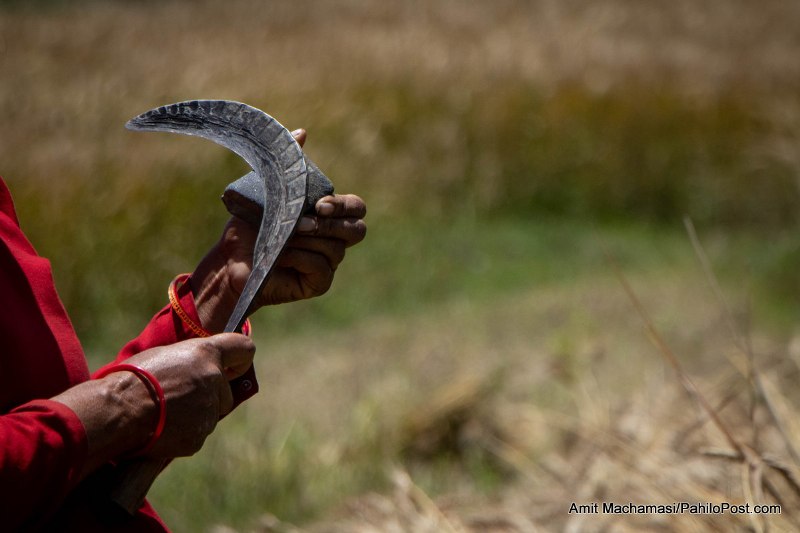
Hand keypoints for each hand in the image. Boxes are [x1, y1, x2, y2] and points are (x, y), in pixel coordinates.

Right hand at [53, 333, 254, 476]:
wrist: (115, 411)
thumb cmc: (132, 378)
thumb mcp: (163, 355)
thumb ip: (190, 360)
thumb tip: (201, 366)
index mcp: (207, 354)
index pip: (244, 349)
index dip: (239, 359)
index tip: (232, 367)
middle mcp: (214, 380)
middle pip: (224, 391)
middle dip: (208, 395)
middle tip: (176, 395)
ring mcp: (209, 410)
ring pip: (209, 414)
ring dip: (193, 414)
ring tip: (161, 411)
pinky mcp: (199, 436)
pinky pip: (196, 434)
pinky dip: (182, 433)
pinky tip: (159, 427)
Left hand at [191, 129, 366, 331]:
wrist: (229, 259)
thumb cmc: (250, 224)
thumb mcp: (268, 188)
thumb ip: (288, 164)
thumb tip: (302, 132)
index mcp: (330, 216)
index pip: (356, 208)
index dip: (345, 205)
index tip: (320, 203)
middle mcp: (334, 239)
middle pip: (357, 230)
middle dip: (332, 224)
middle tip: (303, 222)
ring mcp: (329, 262)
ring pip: (335, 249)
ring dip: (307, 241)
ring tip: (282, 238)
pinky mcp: (318, 282)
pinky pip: (321, 268)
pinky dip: (300, 258)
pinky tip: (280, 255)